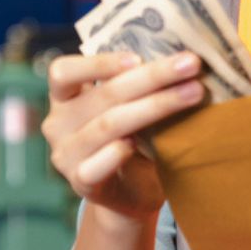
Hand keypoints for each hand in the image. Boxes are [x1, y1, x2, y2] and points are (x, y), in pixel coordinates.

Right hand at [43, 51, 205, 224]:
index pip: (63, 72)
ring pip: (108, 125)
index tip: (138, 58)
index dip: (97, 63)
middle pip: (102, 94)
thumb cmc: (132, 138)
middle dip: (152, 77)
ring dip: (153, 107)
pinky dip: (115, 154)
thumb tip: (180, 55)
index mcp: (64, 97)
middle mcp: (58, 124)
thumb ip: (137, 85)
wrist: (132, 193)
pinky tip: (136, 144)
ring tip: (192, 94)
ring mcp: (66, 155)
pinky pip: (95, 167)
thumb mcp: (128, 106)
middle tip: (191, 65)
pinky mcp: (80, 183)